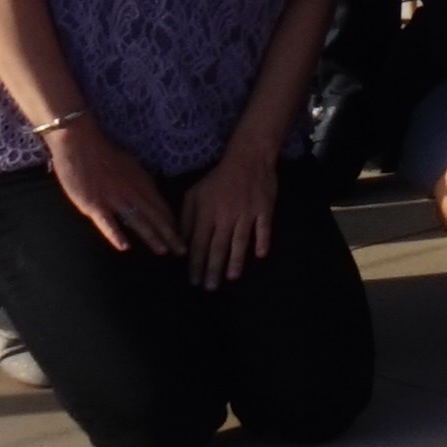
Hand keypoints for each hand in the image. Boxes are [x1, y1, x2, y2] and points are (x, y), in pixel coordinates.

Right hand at [44, 117, 181, 257]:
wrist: (81, 144)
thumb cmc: (104, 154)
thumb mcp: (131, 167)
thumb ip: (140, 183)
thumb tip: (150, 195)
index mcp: (142, 183)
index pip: (162, 207)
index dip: (173, 223)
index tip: (183, 236)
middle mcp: (133, 192)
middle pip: (156, 217)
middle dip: (171, 235)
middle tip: (183, 251)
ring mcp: (114, 199)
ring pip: (138, 221)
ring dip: (152, 237)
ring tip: (164, 251)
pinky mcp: (94, 204)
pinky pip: (107, 222)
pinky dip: (116, 234)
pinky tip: (125, 247)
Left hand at [179, 139, 278, 289]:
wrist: (247, 159)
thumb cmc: (218, 178)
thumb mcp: (194, 194)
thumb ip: (187, 218)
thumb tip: (182, 241)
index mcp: (207, 213)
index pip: (199, 244)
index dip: (195, 263)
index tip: (193, 280)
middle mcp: (225, 217)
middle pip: (218, 247)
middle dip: (212, 269)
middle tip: (210, 288)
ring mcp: (246, 214)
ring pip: (239, 242)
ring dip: (235, 261)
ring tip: (232, 277)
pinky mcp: (264, 210)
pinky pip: (263, 229)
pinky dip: (262, 241)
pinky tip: (260, 255)